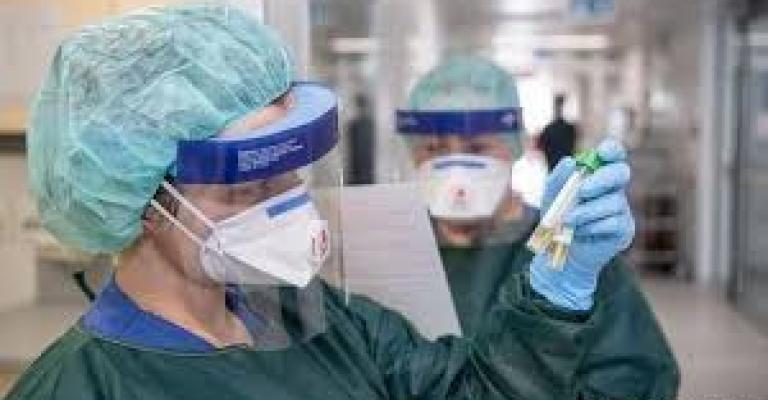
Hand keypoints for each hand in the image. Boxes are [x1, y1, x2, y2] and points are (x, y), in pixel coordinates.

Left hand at [529, 139, 634, 310]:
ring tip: (569, 220)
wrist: (560, 250)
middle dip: (602, 179)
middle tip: (582, 191)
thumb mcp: (551, 197)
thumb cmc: (558, 219)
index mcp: (598, 175)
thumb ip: (557, 178)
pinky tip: (579, 232)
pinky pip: (614, 222)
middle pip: (621, 172)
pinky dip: (592, 226)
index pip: (613, 155)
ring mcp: (621, 209)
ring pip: (614, 202)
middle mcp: (613, 189)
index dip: (612, 150)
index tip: (602, 153)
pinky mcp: (624, 229)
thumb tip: (571, 161)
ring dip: (588, 211)